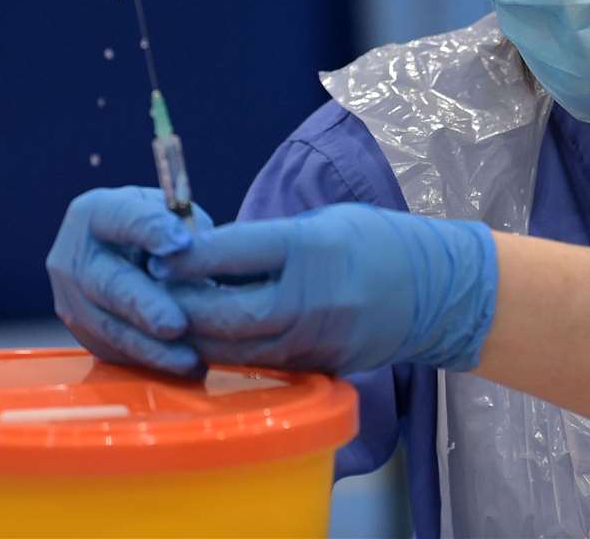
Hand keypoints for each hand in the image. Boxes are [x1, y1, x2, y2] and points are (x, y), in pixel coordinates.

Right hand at [46, 186, 210, 373]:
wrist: (125, 253)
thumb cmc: (158, 228)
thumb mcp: (170, 212)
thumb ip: (185, 230)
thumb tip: (199, 258)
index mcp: (96, 213)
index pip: (122, 219)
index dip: (151, 230)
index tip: (182, 242)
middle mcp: (73, 255)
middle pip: (108, 283)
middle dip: (144, 306)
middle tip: (176, 324)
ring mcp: (70, 297)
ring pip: (109, 327)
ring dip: (151, 348)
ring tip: (188, 359)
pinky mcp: (81, 330)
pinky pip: (113, 350)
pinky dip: (149, 361)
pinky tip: (184, 367)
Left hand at [149, 203, 497, 374]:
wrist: (435, 290)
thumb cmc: (375, 242)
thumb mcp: (321, 223)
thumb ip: (265, 242)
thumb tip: (202, 254)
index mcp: (309, 249)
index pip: (229, 253)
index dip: (185, 256)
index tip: (157, 252)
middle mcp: (310, 299)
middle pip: (223, 315)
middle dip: (180, 306)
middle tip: (154, 292)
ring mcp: (315, 340)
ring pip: (235, 350)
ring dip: (198, 337)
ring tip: (173, 319)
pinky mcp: (319, 367)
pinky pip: (261, 365)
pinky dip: (230, 354)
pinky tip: (211, 340)